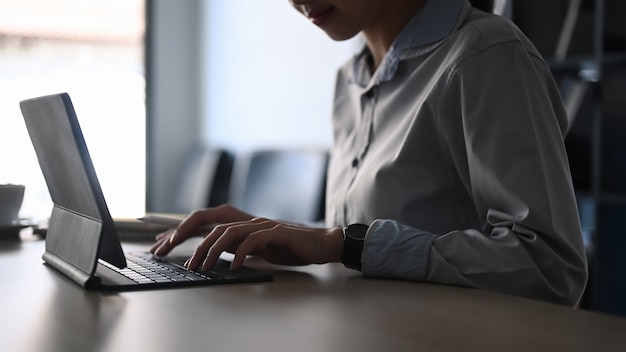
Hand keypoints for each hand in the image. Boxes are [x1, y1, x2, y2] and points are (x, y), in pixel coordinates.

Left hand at [150, 204, 343, 270]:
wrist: (318, 244)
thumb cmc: (288, 247)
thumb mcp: (256, 249)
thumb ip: (237, 247)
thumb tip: (215, 253)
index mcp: (242, 223)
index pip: (207, 223)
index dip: (185, 230)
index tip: (165, 244)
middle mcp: (249, 219)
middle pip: (212, 225)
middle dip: (193, 242)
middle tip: (183, 261)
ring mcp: (262, 223)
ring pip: (229, 231)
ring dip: (212, 249)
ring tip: (203, 266)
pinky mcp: (276, 230)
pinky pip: (253, 240)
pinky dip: (241, 253)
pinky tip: (234, 266)